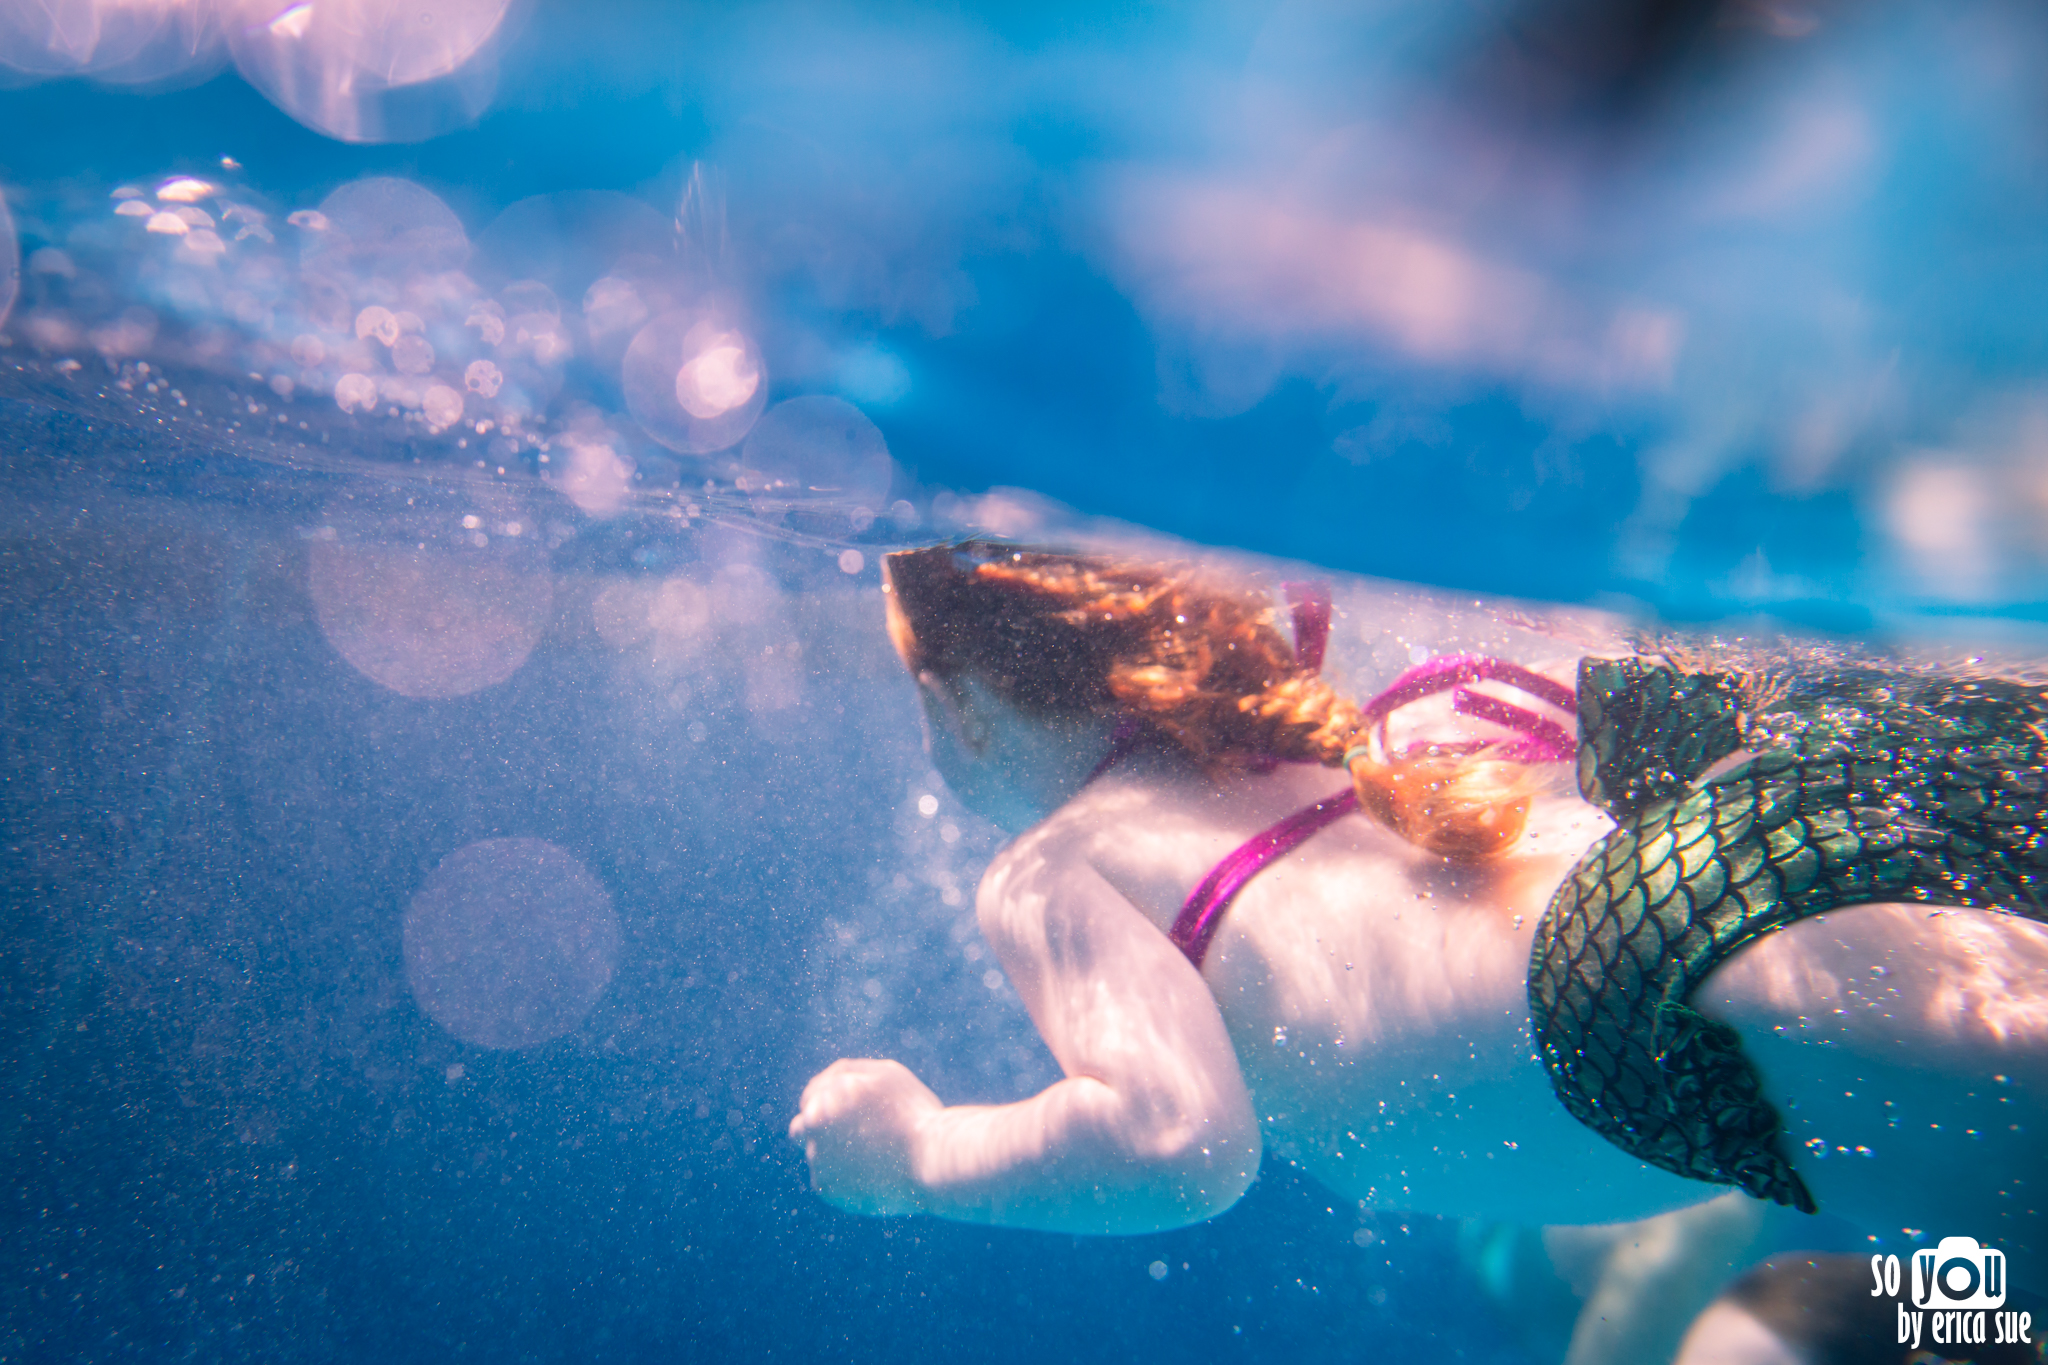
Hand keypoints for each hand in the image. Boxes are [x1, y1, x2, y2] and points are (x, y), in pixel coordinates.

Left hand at [789, 1058, 942, 1216]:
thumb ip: (849, 1072)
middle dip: (822, 1132)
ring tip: (873, 1159)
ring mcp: (817, 1157)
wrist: (930, 1161)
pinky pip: (828, 1180)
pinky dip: (844, 1179)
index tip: (852, 1116)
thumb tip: (826, 1081)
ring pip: (819, 1156)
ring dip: (836, 1156)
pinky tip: (870, 1176)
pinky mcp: (826, 1187)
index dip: (831, 1105)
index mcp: (826, 1093)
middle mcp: (814, 1123)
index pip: (810, 1098)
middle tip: (853, 1139)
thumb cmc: (913, 1114)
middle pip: (803, 1128)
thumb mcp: (886, 1075)